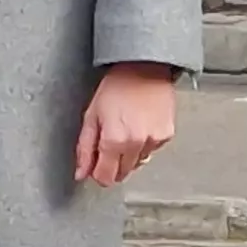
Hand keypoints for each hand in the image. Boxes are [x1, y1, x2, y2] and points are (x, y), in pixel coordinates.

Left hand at [75, 62, 180, 186]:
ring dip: (129, 154)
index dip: (97, 173)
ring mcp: (154, 141)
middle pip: (122, 174)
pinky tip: (140, 125)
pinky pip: (151, 151)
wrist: (144, 68)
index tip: (95, 165)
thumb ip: (84, 148)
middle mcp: (136, 144)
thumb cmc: (117, 87)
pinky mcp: (166, 136)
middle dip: (112, 164)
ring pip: (137, 163)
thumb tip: (81, 173)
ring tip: (126, 128)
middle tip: (109, 142)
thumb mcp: (91, 116)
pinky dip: (144, 144)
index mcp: (114, 141)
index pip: (105, 178)